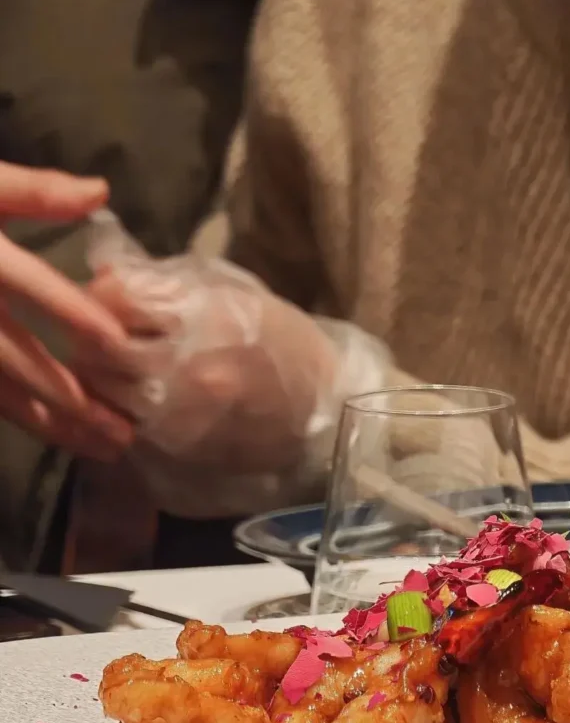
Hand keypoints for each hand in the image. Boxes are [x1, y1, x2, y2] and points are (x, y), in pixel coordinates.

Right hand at [0, 162, 132, 457]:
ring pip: (3, 392)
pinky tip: (59, 436)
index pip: (30, 283)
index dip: (71, 311)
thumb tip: (101, 191)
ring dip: (53, 423)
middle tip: (122, 430)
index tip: (115, 342)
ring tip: (103, 446)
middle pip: (18, 357)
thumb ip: (33, 191)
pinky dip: (23, 418)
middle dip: (69, 396)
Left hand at [77, 212, 391, 515]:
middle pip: (99, 346)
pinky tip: (136, 401)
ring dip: (101, 376)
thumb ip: (165, 281)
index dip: (104, 296)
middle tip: (106, 336)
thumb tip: (104, 276)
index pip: (116, 297)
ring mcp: (178, 411)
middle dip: (92, 337)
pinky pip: (123, 423)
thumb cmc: (280, 339)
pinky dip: (119, 411)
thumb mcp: (231, 290)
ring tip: (120, 369)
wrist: (324, 408)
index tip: (113, 300)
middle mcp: (185, 364)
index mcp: (204, 313)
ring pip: (103, 390)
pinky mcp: (177, 445)